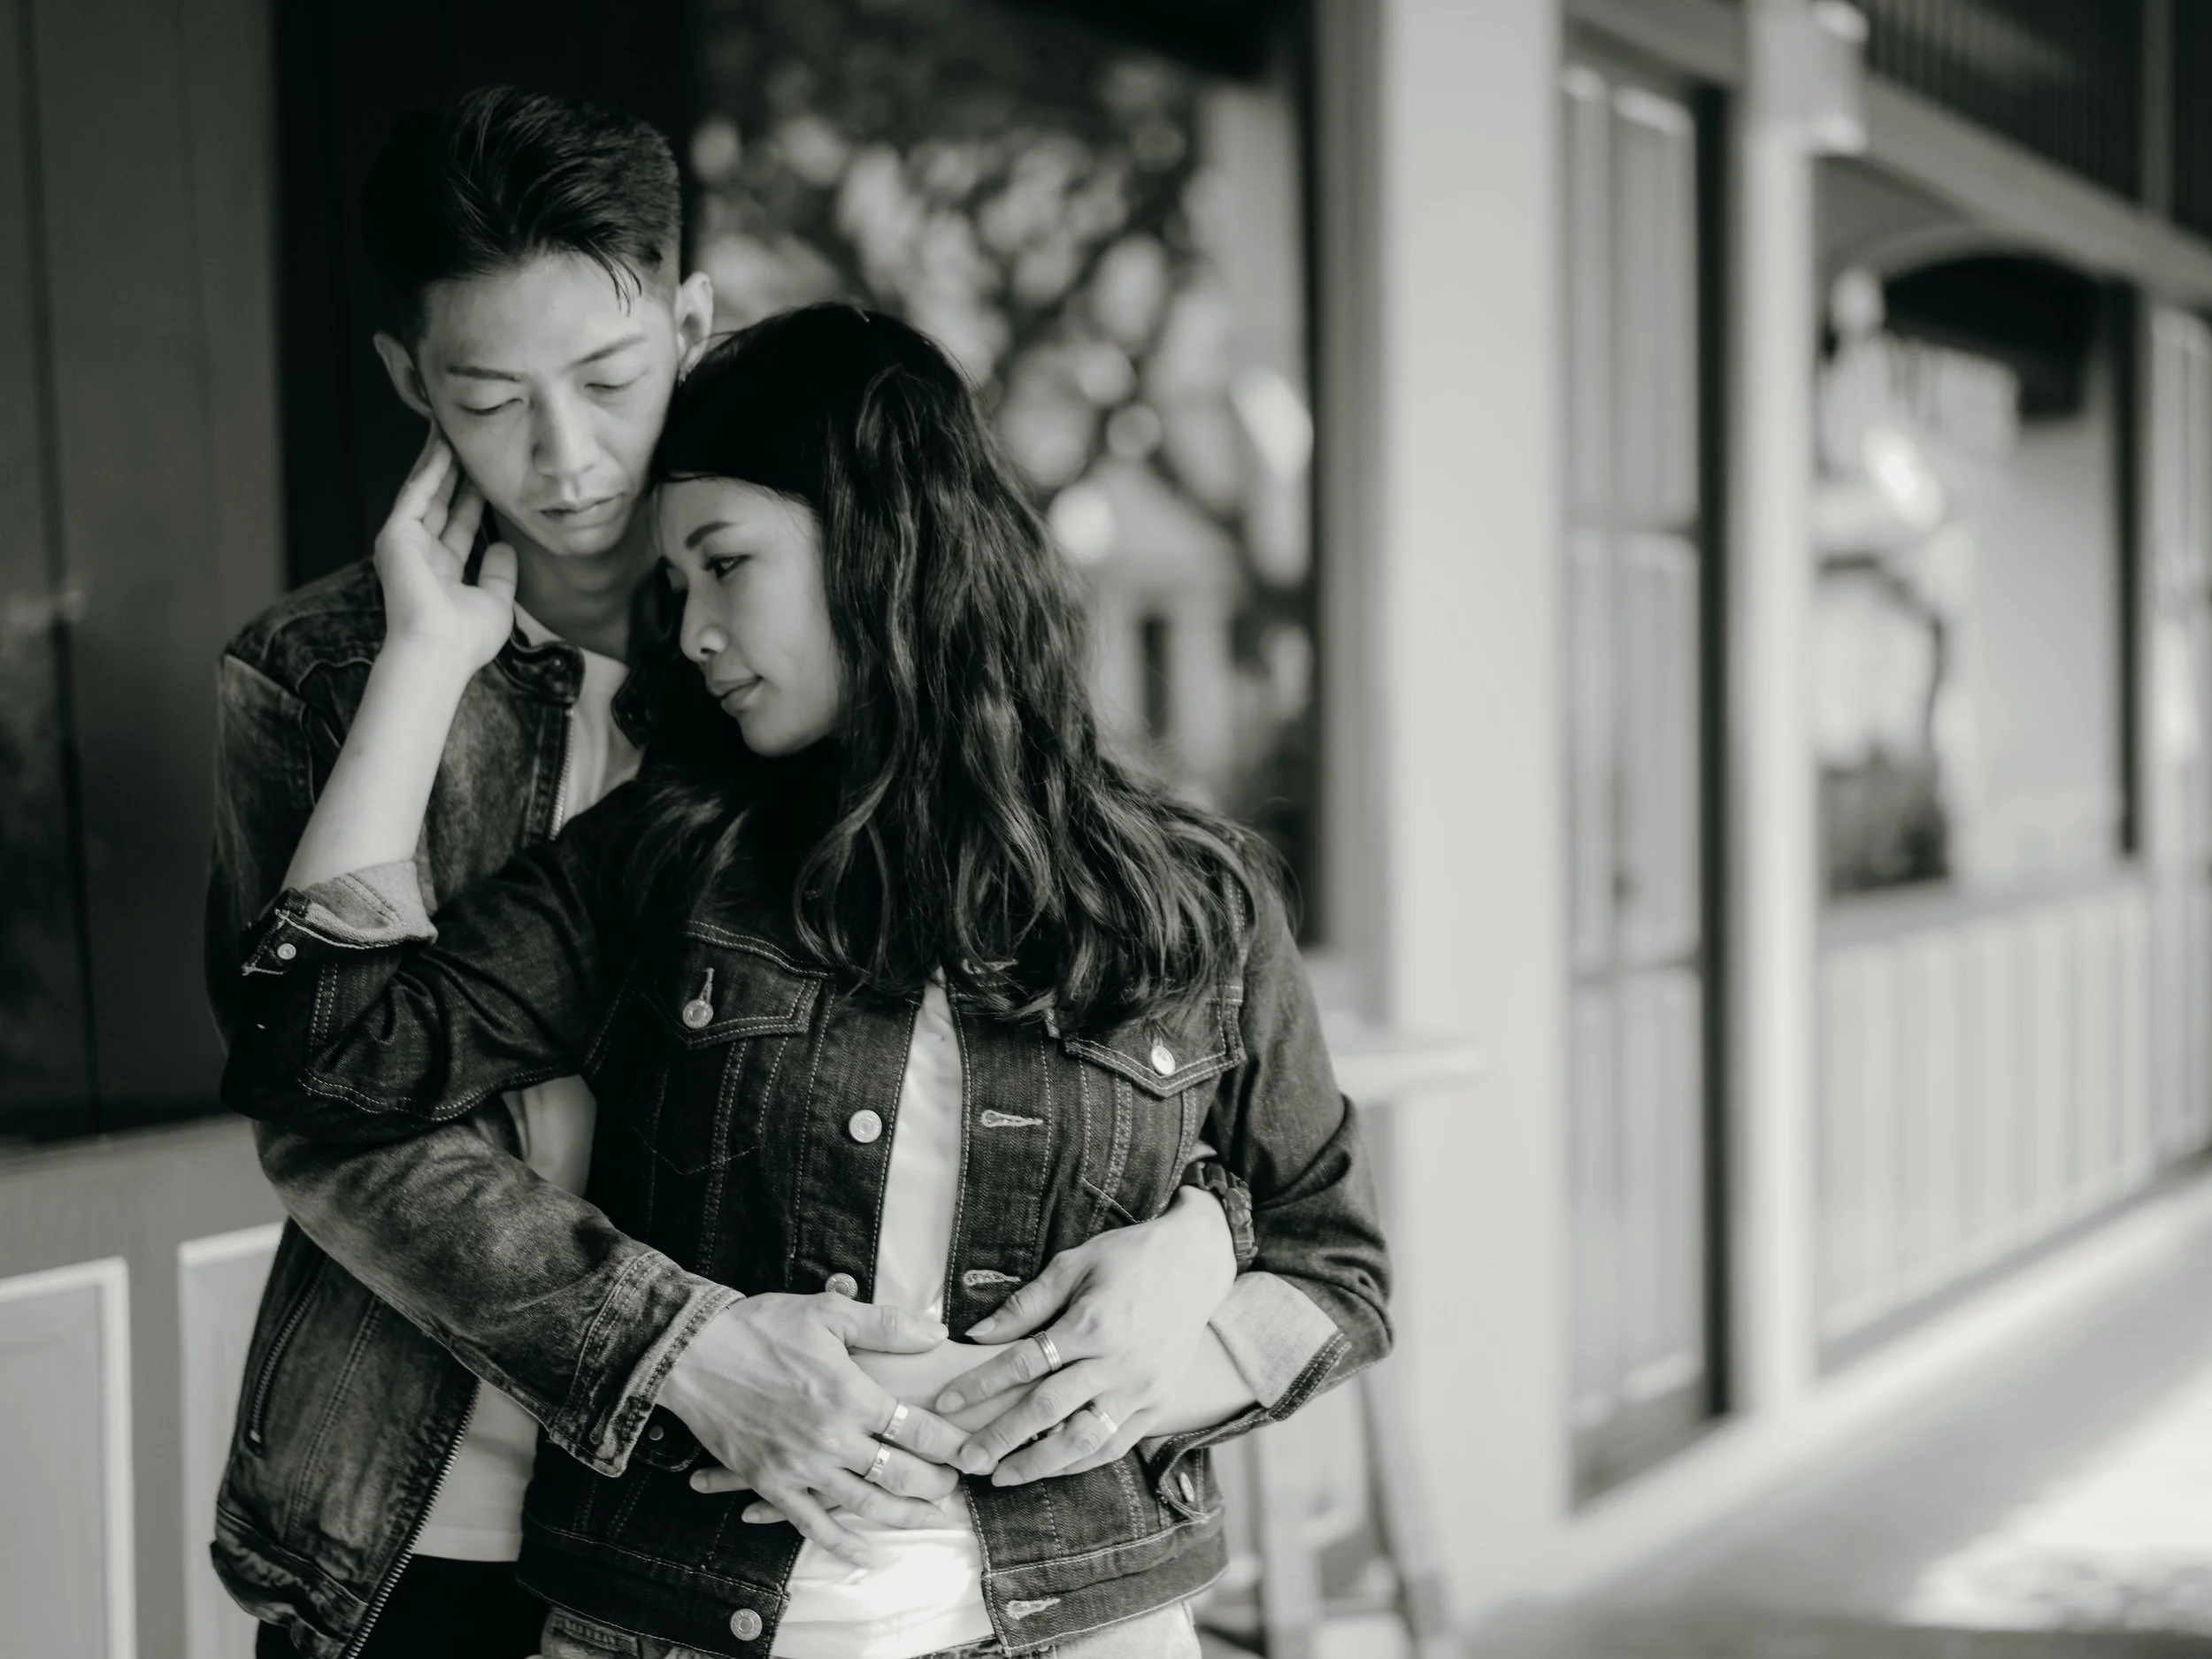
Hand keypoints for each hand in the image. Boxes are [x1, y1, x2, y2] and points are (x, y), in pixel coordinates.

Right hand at [374, 429, 515, 671]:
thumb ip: (500, 574)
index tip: (487, 476)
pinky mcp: (395, 535)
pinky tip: (442, 448)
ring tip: (452, 432)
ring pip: (426, 493)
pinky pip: (416, 495)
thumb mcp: (495, 602)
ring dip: (439, 463)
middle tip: (468, 442)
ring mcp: (406, 544)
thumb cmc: (466, 638)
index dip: (472, 500)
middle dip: (454, 474)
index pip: (459, 527)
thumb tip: (506, 547)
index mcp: (442, 572)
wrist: (439, 650)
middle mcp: (421, 554)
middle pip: (440, 504)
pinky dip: (429, 471)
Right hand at [656, 1295, 973, 1565]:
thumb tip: (938, 1332)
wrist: (694, 1354)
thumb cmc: (762, 1328)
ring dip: (905, 1517)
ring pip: (866, 1505)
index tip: (973, 1453)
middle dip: (937, 1483)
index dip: (953, 1445)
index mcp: (852, 1395)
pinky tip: (865, 1554)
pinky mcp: (772, 1484)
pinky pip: (812, 1525)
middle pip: (901, 1474)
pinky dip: (842, 1544)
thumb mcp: (830, 1314)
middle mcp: (832, 1438)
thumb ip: (888, 1325)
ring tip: (932, 1519)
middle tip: (956, 1484)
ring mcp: (801, 1467)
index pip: (919, 1429)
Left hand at [941, 1187, 1235, 1485]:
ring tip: (1002, 1476)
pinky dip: (1081, 1461)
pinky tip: (1051, 1467)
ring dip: (1039, 1464)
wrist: (1196, 1262)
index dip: (981, 1384)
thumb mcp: (1074, 1264)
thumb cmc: (1128, 1257)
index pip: (1024, 1362)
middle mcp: (1118, 1362)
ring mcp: (1142, 1388)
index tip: (946, 1403)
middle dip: (1001, 1438)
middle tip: (965, 1460)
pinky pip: (1116, 1443)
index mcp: (1093, 1324)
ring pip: (1084, 1439)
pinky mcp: (1159, 1402)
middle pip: (1048, 1410)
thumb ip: (1026, 1304)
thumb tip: (977, 1335)